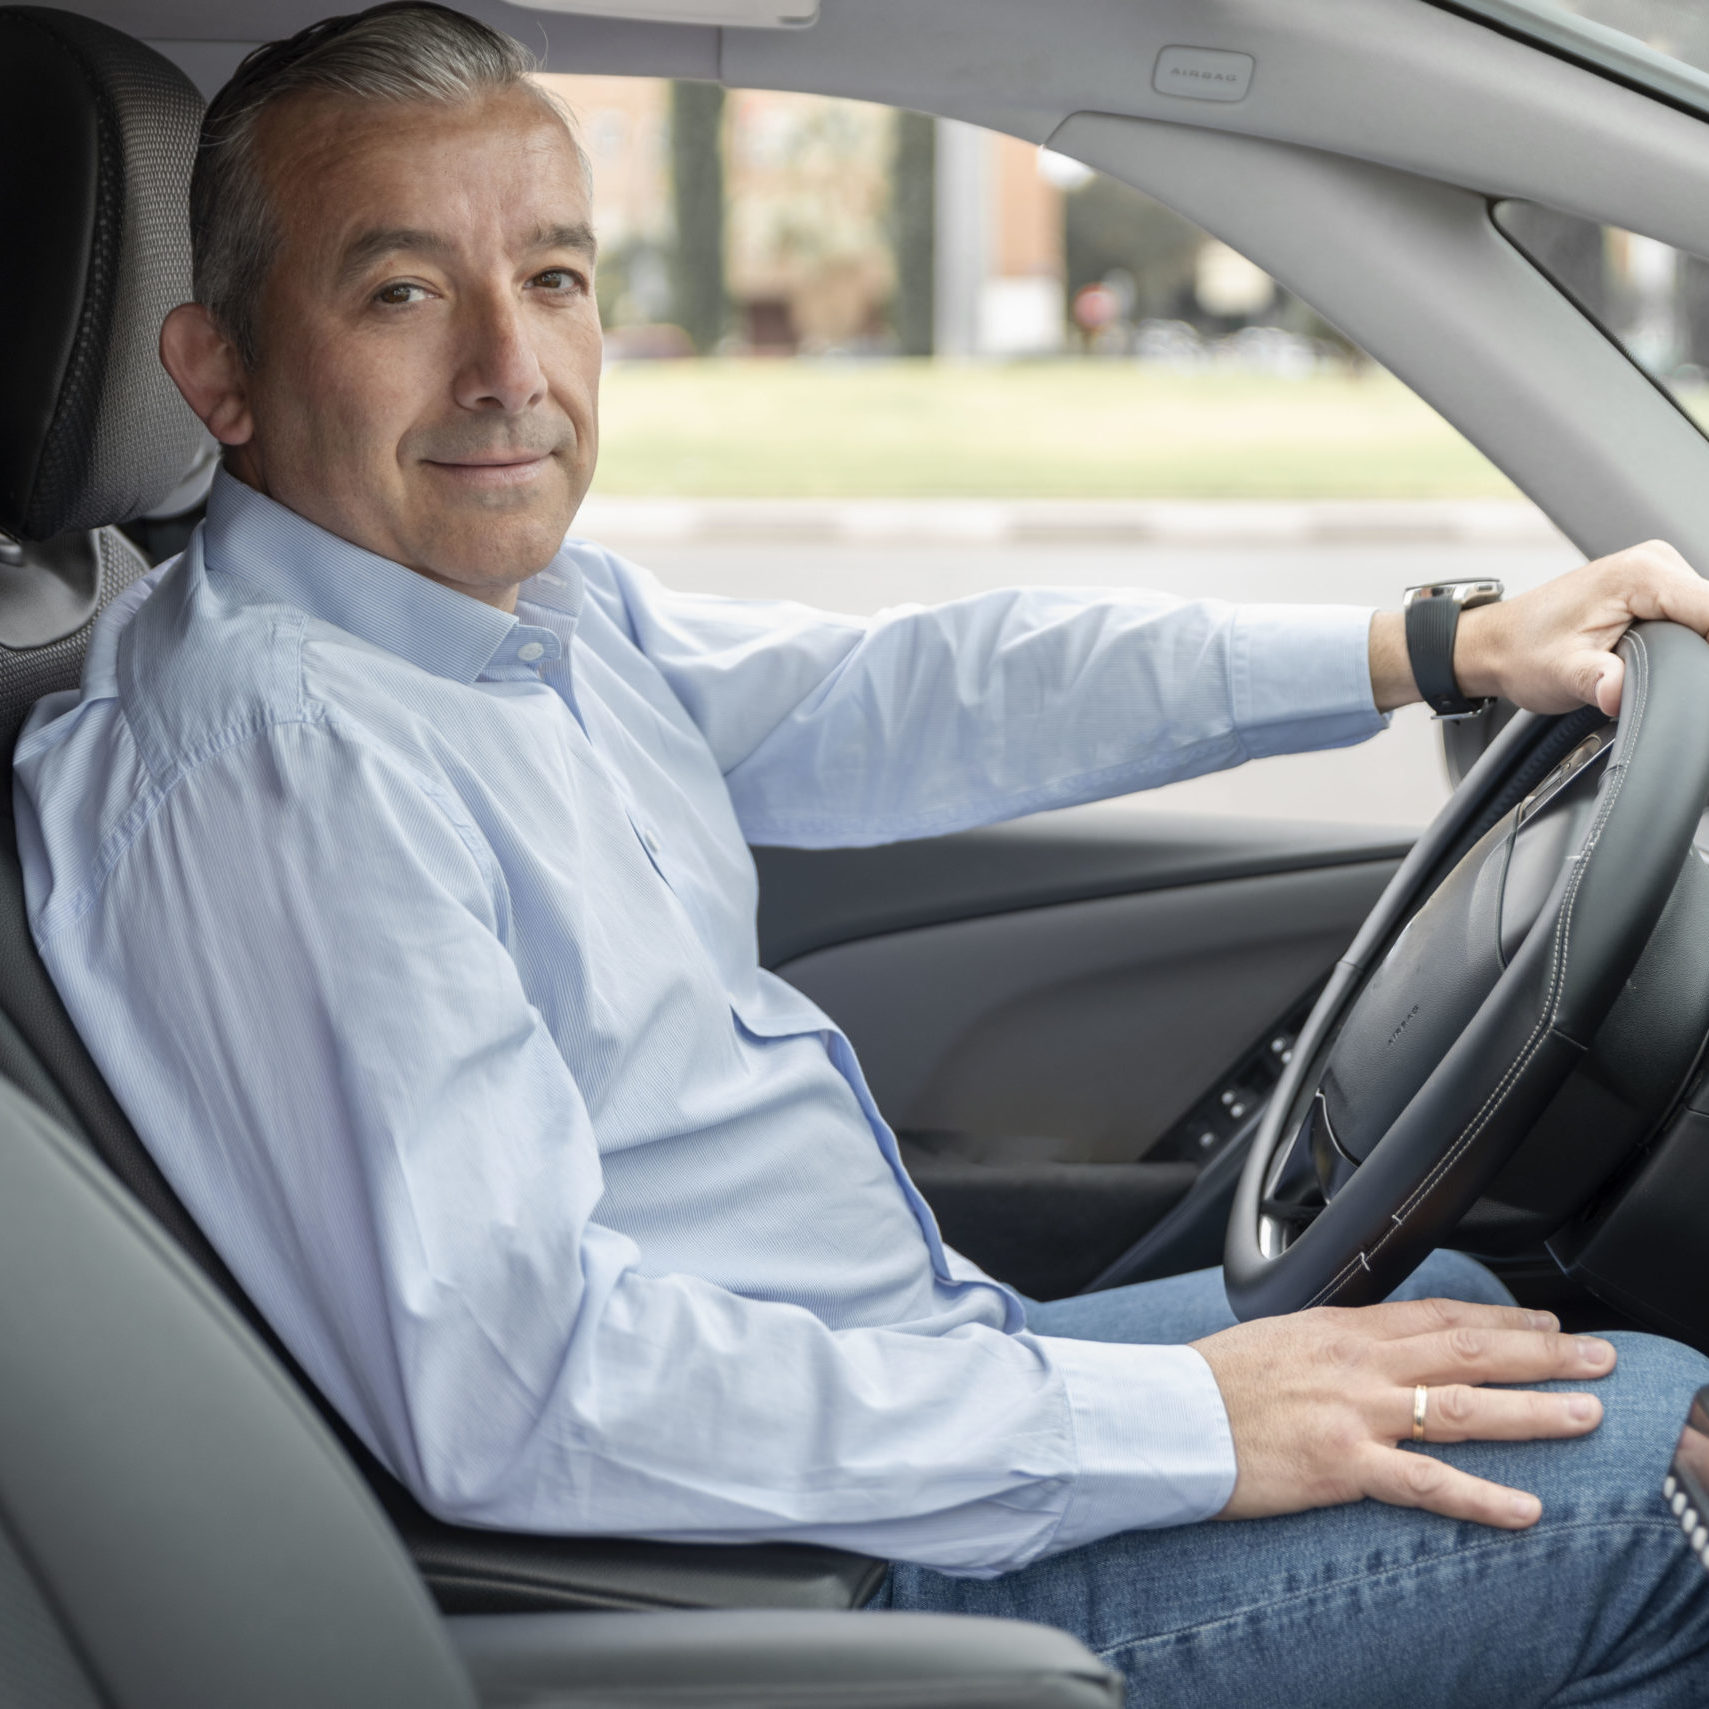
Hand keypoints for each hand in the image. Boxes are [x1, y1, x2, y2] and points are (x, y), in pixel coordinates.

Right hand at [1191, 1297, 1613, 1527]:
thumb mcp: (1280, 1336)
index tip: (1544, 1321)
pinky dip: (1480, 1496)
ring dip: (1533, 1410)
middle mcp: (1359, 1363)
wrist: (1168, 1413)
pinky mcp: (1342, 1464)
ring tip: (1585, 1415)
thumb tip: (1373, 1343)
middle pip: (1469, 1350)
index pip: (1439, 1315)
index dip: (1500, 1317)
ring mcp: (1355, 1412)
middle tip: (1595, 1357)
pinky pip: (1424, 1482)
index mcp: (1343, 1327)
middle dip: (1540, 1350)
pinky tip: (1524, 1509)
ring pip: (1463, 1406)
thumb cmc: (1215, 1379)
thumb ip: (1335, 1340)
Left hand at [1368, 540, 1708, 714]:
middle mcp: (1656, 561)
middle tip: (1677, 688)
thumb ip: (1598, 682)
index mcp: (1642, 573)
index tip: (1701, 684)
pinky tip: (1670, 666)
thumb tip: (1618, 694)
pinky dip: (1690, 641)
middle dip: (1703, 654)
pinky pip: (1693, 616)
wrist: (1496, 643)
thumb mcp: (1561, 674)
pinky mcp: (1658, 588)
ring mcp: (1659, 571)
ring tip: (1667, 679)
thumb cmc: (1522, 652)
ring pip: (1707, 616)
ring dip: (1697, 649)